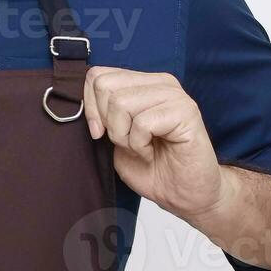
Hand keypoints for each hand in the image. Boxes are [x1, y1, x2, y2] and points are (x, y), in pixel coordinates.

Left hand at [83, 66, 229, 223]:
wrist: (184, 194)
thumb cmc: (153, 168)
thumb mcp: (116, 138)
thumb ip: (103, 115)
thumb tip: (84, 102)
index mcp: (143, 83)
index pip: (97, 76)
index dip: (90, 108)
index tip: (100, 133)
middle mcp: (160, 83)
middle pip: (106, 87)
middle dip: (108, 123)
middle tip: (129, 142)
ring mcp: (175, 95)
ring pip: (121, 103)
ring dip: (125, 137)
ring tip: (143, 148)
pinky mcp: (186, 112)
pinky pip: (142, 123)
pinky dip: (140, 146)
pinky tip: (153, 153)